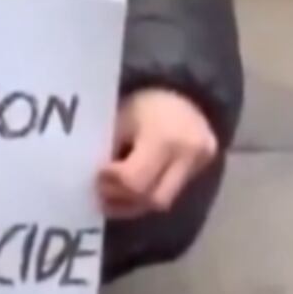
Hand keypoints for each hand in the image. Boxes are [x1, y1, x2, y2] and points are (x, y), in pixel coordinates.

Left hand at [96, 87, 218, 219]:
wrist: (183, 89)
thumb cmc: (143, 101)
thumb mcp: (120, 119)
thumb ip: (107, 150)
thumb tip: (89, 179)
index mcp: (164, 137)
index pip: (134, 180)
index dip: (110, 183)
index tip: (96, 176)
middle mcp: (188, 154)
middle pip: (152, 198)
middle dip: (122, 200)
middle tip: (100, 193)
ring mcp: (201, 163)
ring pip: (163, 202)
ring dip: (135, 204)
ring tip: (114, 196)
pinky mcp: (203, 169)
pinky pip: (173, 193)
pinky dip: (149, 196)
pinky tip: (133, 190)